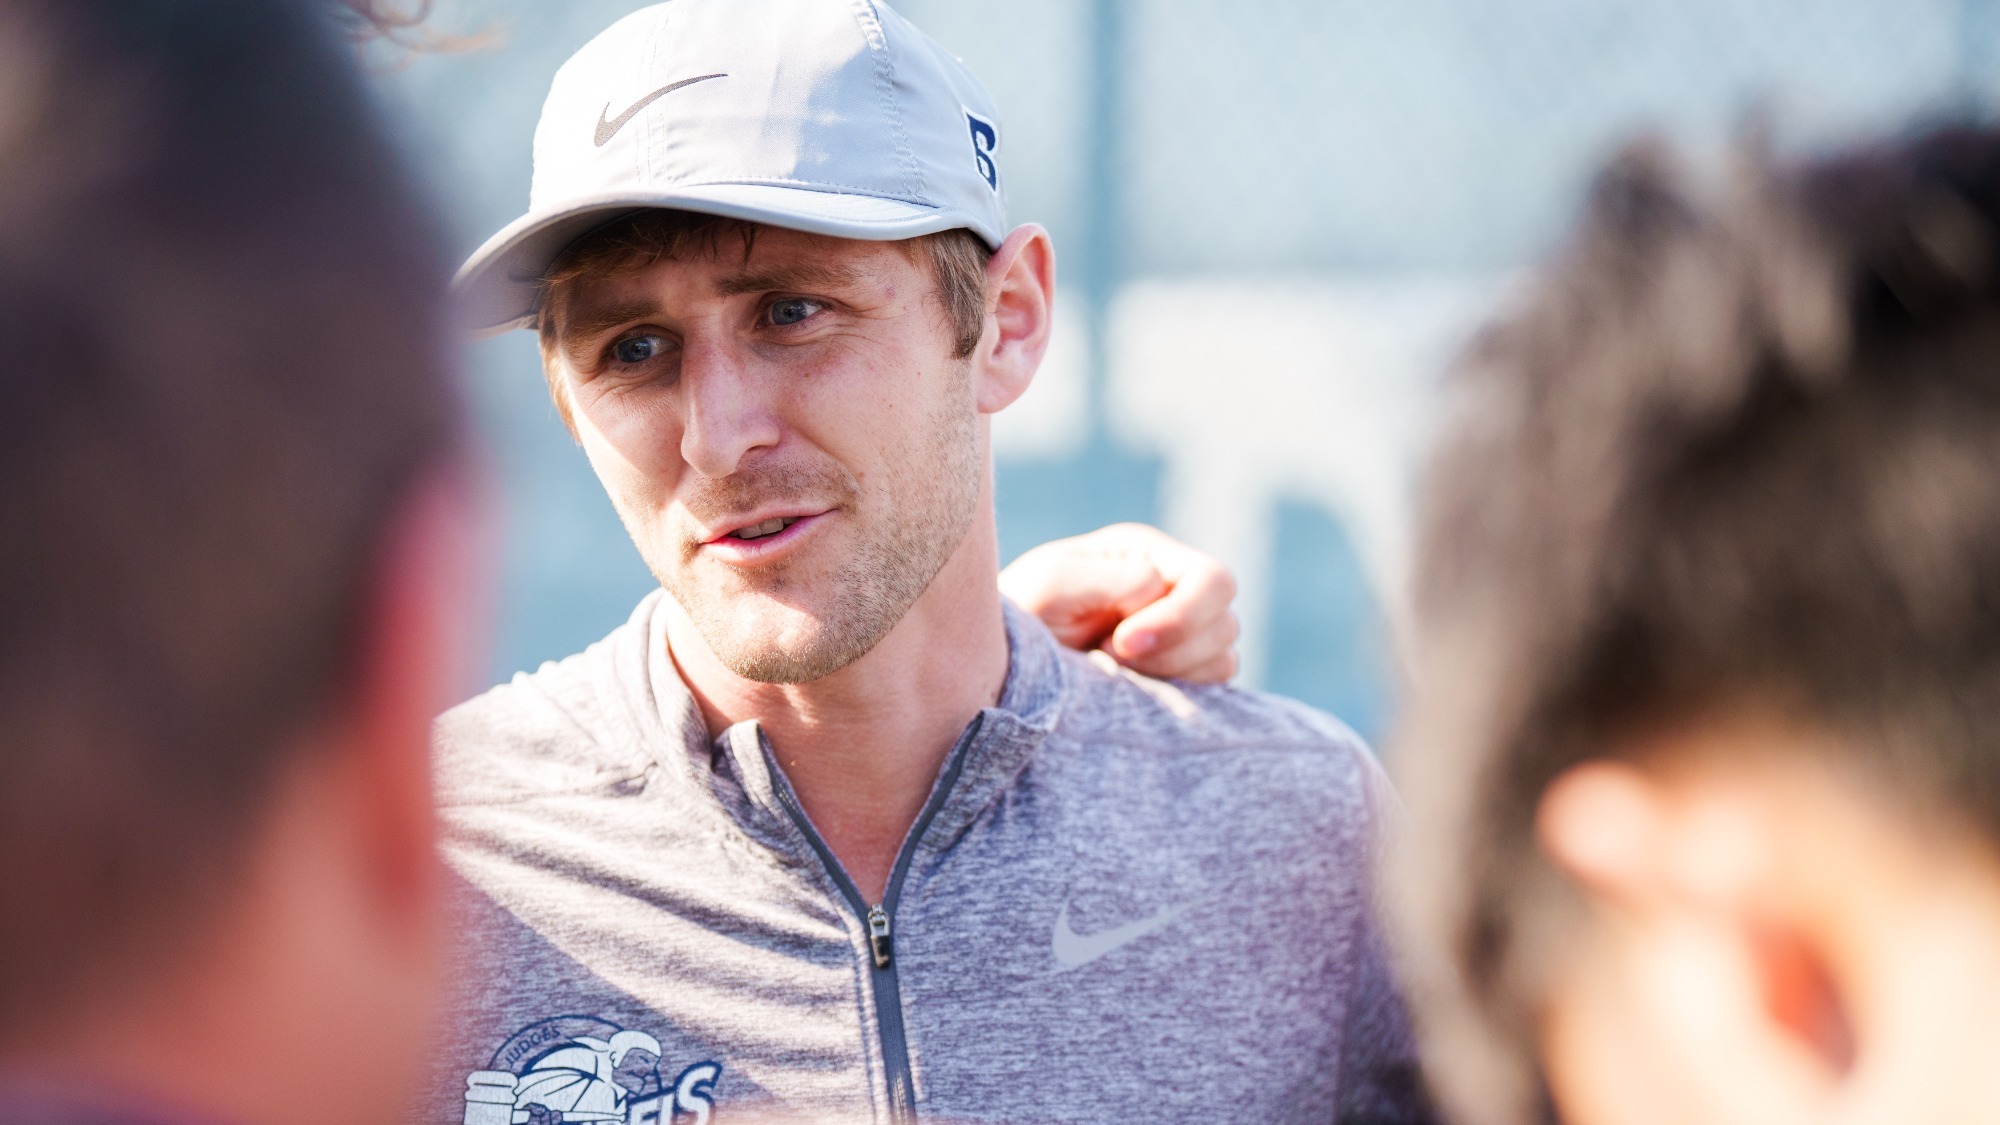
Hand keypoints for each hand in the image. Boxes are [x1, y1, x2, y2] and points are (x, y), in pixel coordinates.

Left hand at [1000, 523, 1238, 683]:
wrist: (1000, 666)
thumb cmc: (1022, 615)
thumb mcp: (1050, 584)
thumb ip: (1106, 579)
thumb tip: (1157, 590)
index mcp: (1147, 555)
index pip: (1211, 580)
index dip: (1178, 617)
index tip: (1121, 643)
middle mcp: (1173, 589)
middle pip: (1225, 620)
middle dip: (1174, 649)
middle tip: (1110, 660)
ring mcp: (1181, 635)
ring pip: (1223, 659)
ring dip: (1173, 674)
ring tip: (1113, 674)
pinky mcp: (1177, 676)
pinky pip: (1210, 691)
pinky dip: (1178, 696)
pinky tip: (1130, 691)